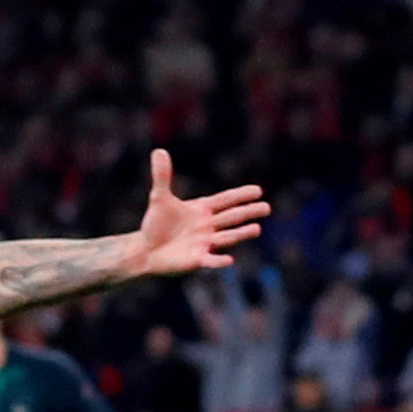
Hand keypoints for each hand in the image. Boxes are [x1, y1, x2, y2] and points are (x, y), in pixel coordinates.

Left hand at [134, 149, 269, 277]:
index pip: (225, 200)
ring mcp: (204, 243)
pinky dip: (219, 261)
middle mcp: (207, 226)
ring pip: (226, 237)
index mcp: (202, 209)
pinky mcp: (196, 260)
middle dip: (248, 212)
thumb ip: (162, 176)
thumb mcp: (159, 198)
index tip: (258, 191)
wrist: (145, 250)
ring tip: (257, 229)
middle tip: (267, 208)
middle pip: (231, 217)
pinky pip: (210, 260)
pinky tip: (229, 260)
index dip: (241, 195)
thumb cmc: (156, 224)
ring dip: (241, 233)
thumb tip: (159, 150)